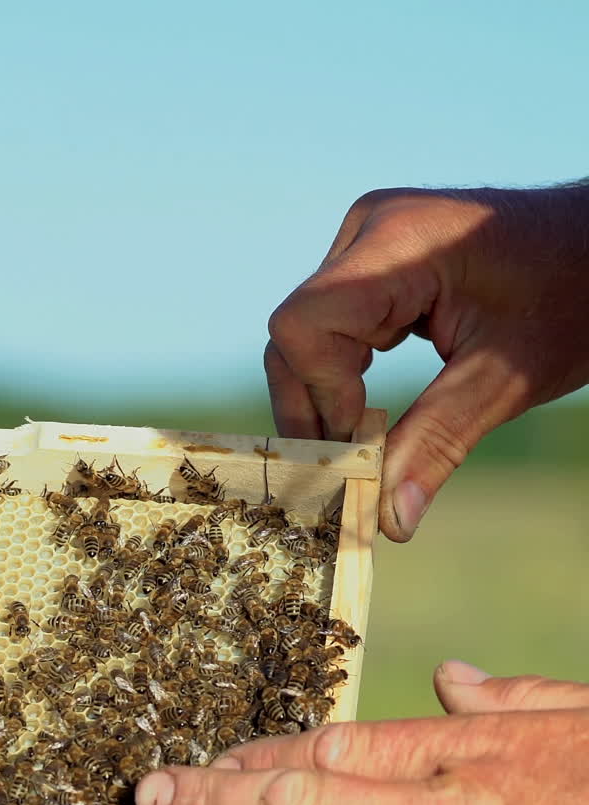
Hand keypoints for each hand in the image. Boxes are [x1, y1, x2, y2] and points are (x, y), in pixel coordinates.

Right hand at [265, 183, 588, 539]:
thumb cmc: (574, 297)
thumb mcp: (505, 380)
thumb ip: (437, 444)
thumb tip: (387, 522)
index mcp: (398, 243)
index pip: (303, 325)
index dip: (319, 395)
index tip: (360, 444)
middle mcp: (369, 232)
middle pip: (294, 336)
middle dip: (315, 411)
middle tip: (351, 472)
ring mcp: (369, 244)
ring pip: (305, 339)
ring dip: (326, 402)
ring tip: (364, 450)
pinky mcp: (377, 266)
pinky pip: (333, 331)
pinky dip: (343, 382)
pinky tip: (369, 418)